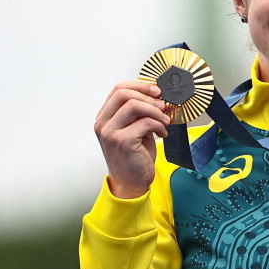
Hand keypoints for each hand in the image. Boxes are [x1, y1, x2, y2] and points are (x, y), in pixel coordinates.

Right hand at [94, 80, 170, 198]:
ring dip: (155, 111)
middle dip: (147, 95)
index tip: (156, 90)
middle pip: (123, 93)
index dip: (139, 85)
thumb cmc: (134, 157)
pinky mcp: (122, 141)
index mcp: (104, 118)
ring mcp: (110, 132)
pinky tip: (162, 133)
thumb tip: (156, 97)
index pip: (118, 89)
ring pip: (134, 105)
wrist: (131, 183)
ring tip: (165, 121)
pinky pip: (145, 123)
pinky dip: (158, 125)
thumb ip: (139, 113)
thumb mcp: (134, 129)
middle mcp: (103, 124)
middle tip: (162, 104)